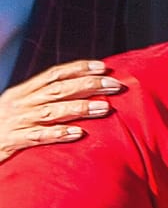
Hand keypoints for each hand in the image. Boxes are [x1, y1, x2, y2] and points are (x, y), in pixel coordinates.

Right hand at [0, 61, 127, 159]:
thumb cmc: (2, 127)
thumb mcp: (19, 108)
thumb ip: (42, 99)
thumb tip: (75, 91)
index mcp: (22, 92)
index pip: (53, 74)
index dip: (79, 69)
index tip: (104, 66)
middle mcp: (20, 103)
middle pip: (58, 90)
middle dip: (88, 85)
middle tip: (115, 85)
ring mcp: (16, 122)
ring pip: (51, 111)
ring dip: (79, 108)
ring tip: (105, 108)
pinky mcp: (12, 141)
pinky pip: (38, 137)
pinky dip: (58, 134)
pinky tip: (78, 134)